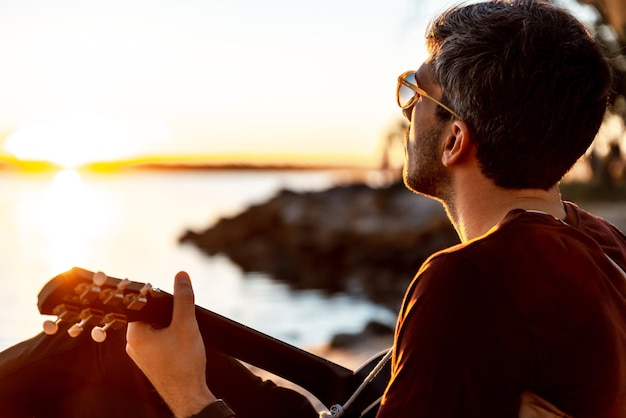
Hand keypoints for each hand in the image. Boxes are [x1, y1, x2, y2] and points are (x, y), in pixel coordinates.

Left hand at [126, 271, 215, 417]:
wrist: (189, 395)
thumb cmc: (184, 364)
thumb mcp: (186, 324)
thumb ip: (183, 298)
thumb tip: (181, 277)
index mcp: (134, 333)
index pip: (144, 304)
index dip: (161, 300)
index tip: (174, 304)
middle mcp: (132, 344)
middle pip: (152, 316)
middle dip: (170, 315)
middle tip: (183, 323)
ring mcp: (140, 355)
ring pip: (156, 329)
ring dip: (171, 328)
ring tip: (184, 338)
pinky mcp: (150, 362)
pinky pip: (159, 342)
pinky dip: (171, 340)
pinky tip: (182, 347)